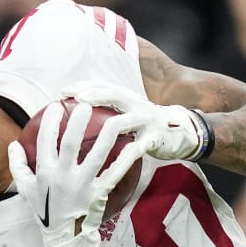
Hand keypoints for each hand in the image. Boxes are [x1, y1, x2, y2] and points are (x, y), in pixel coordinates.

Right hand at [6, 101, 147, 246]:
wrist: (65, 237)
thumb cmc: (45, 210)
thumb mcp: (25, 190)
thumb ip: (18, 165)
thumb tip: (14, 144)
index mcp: (45, 173)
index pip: (45, 141)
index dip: (51, 122)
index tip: (57, 106)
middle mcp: (63, 177)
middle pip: (70, 144)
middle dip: (77, 122)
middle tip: (85, 105)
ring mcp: (82, 186)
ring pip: (96, 156)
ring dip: (106, 136)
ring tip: (115, 119)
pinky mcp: (99, 194)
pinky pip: (114, 174)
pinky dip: (125, 160)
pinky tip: (134, 145)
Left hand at [68, 81, 209, 162]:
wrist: (181, 136)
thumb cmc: (146, 129)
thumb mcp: (127, 116)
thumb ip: (108, 112)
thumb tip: (76, 118)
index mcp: (127, 99)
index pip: (103, 86)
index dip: (84, 85)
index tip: (64, 91)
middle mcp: (137, 105)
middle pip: (114, 94)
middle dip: (95, 94)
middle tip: (77, 98)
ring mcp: (147, 121)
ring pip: (127, 119)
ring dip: (110, 122)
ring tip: (94, 128)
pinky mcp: (156, 139)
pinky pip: (139, 147)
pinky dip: (127, 153)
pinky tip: (114, 161)